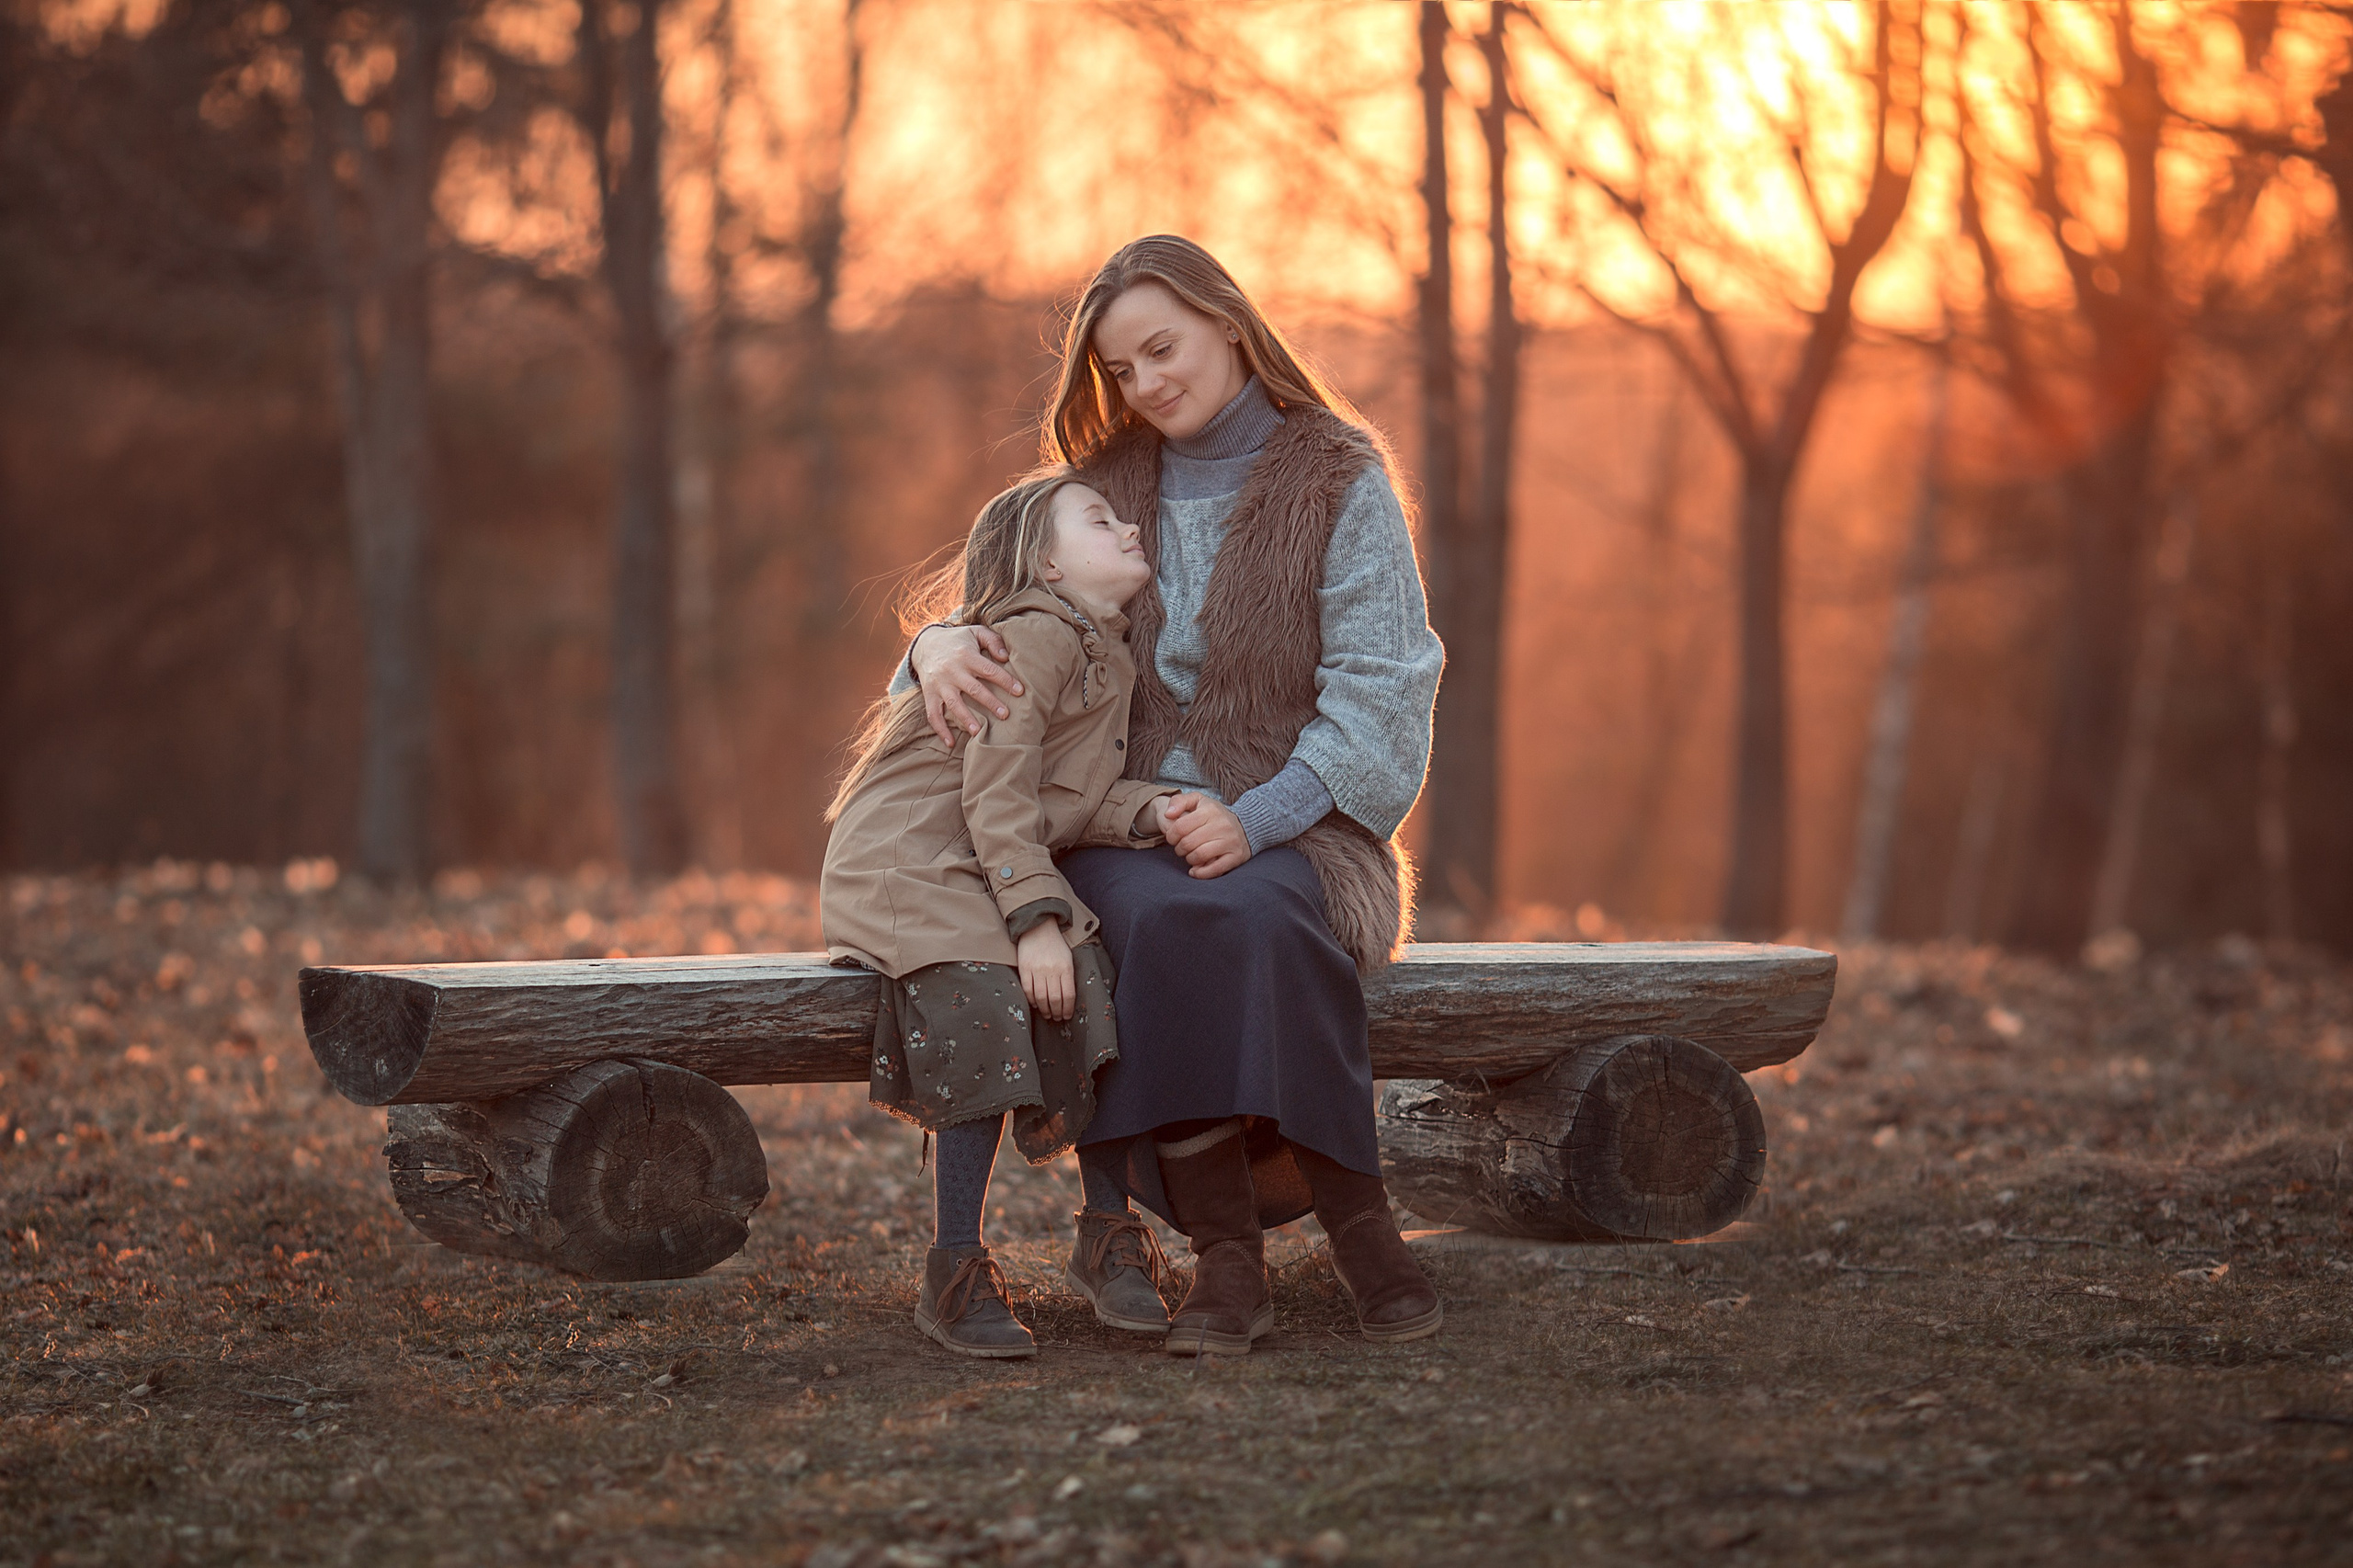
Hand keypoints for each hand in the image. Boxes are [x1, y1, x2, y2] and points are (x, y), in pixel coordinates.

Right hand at [912, 623, 1019, 745]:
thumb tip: (1006, 656)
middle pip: (973, 689)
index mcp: (966, 656)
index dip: (1005, 680)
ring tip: (978, 732)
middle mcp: (952, 671)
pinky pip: (933, 715)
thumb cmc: (958, 641)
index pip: (989, 670)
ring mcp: (939, 685)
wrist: (925, 644)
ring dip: (965, 718)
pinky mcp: (929, 695)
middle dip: (990, 702)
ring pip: (953, 704)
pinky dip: (940, 730)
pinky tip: (950, 743)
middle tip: (1005, 715)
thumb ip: (992, 640)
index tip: (1020, 691)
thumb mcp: (975, 632)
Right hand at [1015, 919, 1074, 1021]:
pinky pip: (1028, 989)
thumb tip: (1067, 998)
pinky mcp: (1025, 968)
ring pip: (1041, 997)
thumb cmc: (1055, 945)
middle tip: (1057, 1018)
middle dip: (1057, 1012)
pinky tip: (1035, 1004)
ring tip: (1047, 1014)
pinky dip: (1032, 1000)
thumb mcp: (1068, 958)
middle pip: (1055, 999)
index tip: (1067, 1015)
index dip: (1068, 1009)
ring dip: (1044, 1009)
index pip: (1068, 995)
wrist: (1038, 928)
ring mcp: (1037, 969)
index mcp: (1066, 968)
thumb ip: (1068, 976)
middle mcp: (1052, 970)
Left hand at [1160, 792, 1251, 878]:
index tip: (1173, 838)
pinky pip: (1214, 869)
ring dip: (1189, 859)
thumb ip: (1179, 802)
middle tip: (1181, 847)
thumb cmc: (1215, 815)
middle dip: (1179, 848)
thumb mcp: (1198, 801)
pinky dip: (1201, 873)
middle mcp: (1222, 825)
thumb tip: (1168, 814)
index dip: (1171, 835)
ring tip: (1190, 855)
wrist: (1246, 826)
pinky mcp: (1236, 856)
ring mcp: (1230, 841)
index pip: (1180, 826)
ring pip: (1199, 856)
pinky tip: (1195, 871)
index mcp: (1210, 810)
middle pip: (1188, 842)